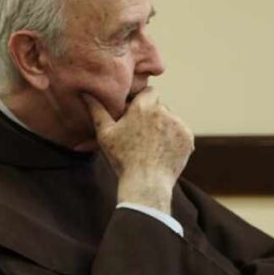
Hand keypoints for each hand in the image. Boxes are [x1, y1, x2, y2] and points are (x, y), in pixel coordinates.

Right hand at [84, 88, 193, 212]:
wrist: (146, 183)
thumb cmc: (122, 158)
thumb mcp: (105, 134)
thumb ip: (97, 110)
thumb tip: (86, 93)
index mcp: (143, 107)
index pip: (149, 91)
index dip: (142, 101)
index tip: (135, 113)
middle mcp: (164, 111)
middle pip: (159, 107)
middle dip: (151, 115)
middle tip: (139, 133)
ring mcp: (179, 125)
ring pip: (170, 120)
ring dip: (162, 127)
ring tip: (150, 145)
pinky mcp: (188, 139)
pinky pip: (179, 133)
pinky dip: (172, 139)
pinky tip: (160, 151)